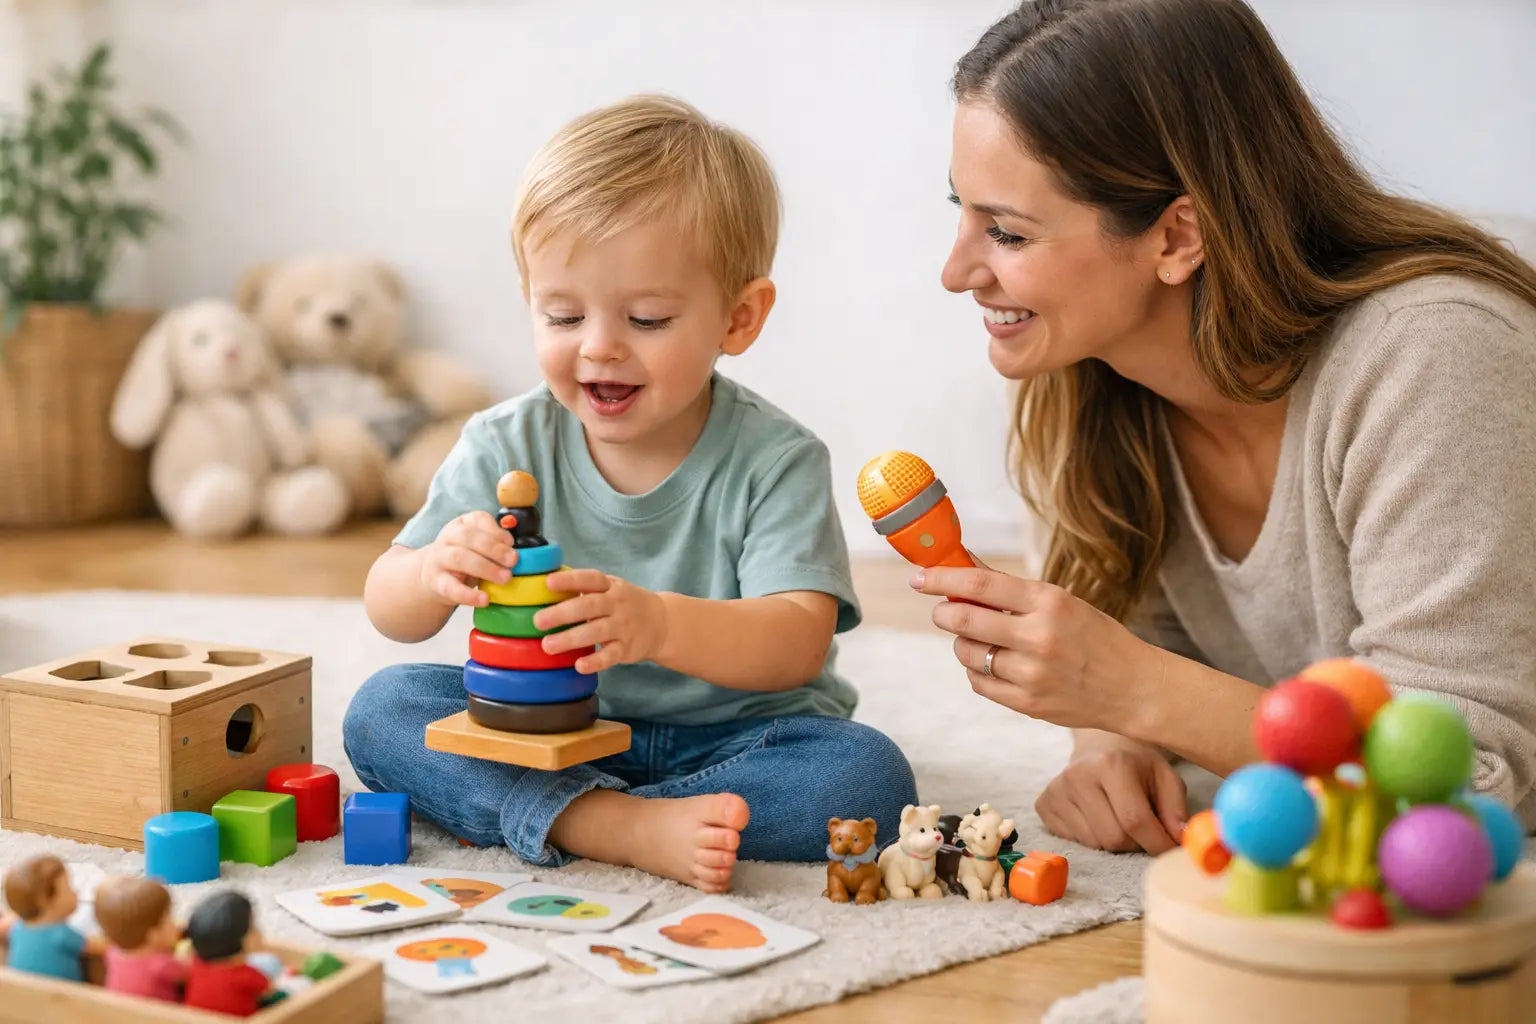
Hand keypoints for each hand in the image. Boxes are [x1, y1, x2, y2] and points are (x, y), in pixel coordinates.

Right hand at [419, 511, 515, 606]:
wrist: (435, 576)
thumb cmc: (466, 558)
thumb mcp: (480, 546)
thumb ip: (496, 544)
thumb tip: (517, 551)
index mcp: (462, 524)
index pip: (478, 520)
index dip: (496, 531)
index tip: (511, 543)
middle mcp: (448, 537)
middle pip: (467, 537)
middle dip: (494, 548)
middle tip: (513, 561)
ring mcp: (439, 559)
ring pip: (458, 558)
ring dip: (485, 568)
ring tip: (505, 578)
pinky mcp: (435, 582)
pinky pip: (451, 587)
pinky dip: (469, 595)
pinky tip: (485, 599)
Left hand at [536, 569, 667, 673]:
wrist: (662, 622)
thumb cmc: (623, 603)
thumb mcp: (609, 588)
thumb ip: (583, 587)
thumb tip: (541, 584)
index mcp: (609, 586)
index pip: (590, 579)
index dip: (570, 580)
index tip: (549, 583)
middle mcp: (617, 604)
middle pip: (589, 606)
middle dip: (562, 613)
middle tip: (538, 621)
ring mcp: (623, 627)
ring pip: (596, 631)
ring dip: (571, 639)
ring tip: (548, 645)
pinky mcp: (627, 648)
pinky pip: (610, 655)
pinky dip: (595, 661)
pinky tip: (579, 666)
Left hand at [911, 562, 1159, 735]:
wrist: (1133, 687)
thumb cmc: (1094, 637)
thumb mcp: (1060, 602)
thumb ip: (1008, 588)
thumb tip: (963, 562)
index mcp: (1049, 602)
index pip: (980, 584)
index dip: (942, 579)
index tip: (920, 578)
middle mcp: (1039, 637)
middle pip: (963, 620)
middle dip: (944, 613)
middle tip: (943, 611)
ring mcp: (1032, 674)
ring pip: (967, 653)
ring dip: (964, 643)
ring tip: (983, 640)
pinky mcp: (1027, 704)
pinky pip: (979, 683)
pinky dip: (977, 671)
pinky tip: (995, 664)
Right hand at [1036, 732, 1186, 853]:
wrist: (1100, 745)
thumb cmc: (1137, 764)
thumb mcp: (1165, 777)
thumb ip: (1175, 810)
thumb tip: (1177, 841)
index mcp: (1111, 764)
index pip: (1135, 820)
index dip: (1157, 843)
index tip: (1171, 850)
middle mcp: (1078, 775)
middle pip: (1113, 838)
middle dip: (1135, 843)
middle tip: (1143, 829)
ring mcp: (1056, 790)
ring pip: (1094, 844)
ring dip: (1114, 842)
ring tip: (1119, 819)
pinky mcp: (1043, 804)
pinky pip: (1074, 841)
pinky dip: (1092, 838)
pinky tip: (1097, 817)